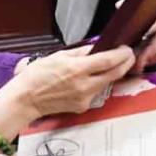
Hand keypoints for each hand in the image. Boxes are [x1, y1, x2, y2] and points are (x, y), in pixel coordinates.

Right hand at [11, 45, 134, 117]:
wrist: (27, 99)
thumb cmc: (37, 75)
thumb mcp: (58, 55)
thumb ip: (80, 52)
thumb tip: (95, 48)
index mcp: (77, 69)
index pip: (108, 61)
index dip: (122, 54)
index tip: (127, 49)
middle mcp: (84, 85)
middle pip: (115, 74)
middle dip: (125, 64)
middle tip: (128, 56)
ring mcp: (85, 98)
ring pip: (106, 83)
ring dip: (110, 73)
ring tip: (108, 64)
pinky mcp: (82, 106)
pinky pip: (95, 92)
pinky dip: (96, 84)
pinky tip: (88, 79)